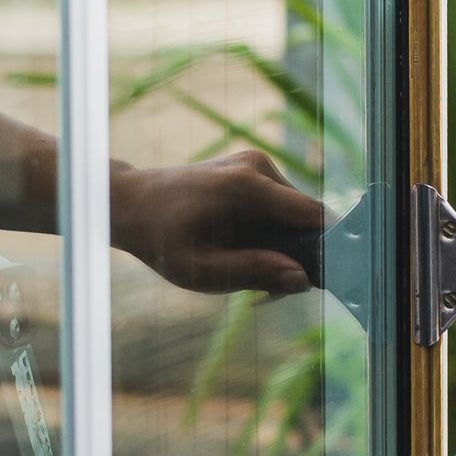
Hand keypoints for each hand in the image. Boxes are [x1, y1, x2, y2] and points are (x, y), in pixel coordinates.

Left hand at [109, 151, 329, 294]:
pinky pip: (278, 206)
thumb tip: (302, 280)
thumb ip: (253, 273)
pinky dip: (270, 234)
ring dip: (282, 247)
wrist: (129, 204)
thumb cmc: (160, 239)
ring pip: (294, 214)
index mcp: (248, 186)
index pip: (314, 216)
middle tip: (265, 292)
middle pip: (306, 217)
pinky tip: (243, 254)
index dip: (325, 250)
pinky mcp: (251, 169)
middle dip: (296, 256)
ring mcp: (255, 163)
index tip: (317, 282)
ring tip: (247, 275)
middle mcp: (258, 166)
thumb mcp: (202, 270)